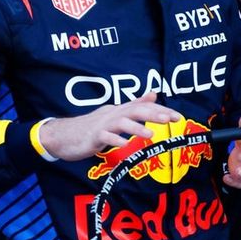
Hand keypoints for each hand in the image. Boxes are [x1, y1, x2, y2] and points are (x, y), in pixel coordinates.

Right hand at [38, 92, 180, 160]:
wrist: (62, 135)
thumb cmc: (92, 127)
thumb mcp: (116, 114)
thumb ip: (135, 104)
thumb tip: (154, 94)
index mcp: (120, 110)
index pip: (144, 107)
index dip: (161, 110)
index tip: (178, 117)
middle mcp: (113, 114)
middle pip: (135, 111)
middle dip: (154, 114)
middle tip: (170, 119)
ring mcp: (102, 125)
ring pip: (121, 123)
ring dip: (136, 128)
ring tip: (151, 135)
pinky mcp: (92, 137)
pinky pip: (104, 137)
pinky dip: (114, 140)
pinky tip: (124, 145)